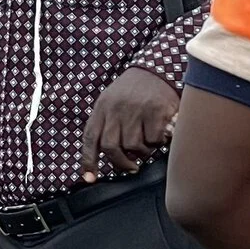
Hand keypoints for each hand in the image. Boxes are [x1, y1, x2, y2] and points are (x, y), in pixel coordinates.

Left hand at [81, 66, 178, 180]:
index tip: (90, 178)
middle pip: (111, 147)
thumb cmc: (133, 91)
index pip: (90, 138)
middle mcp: (115, 109)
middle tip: (131, 167)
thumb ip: (106, 125)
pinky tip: (160, 132)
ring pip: (134, 146)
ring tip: (148, 143)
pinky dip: (158, 142)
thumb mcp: (111, 102)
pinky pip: (154, 139)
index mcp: (101, 108)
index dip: (88, 161)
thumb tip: (106, 156)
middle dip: (120, 163)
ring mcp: (135, 110)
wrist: (157, 69)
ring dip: (143, 151)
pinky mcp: (155, 111)